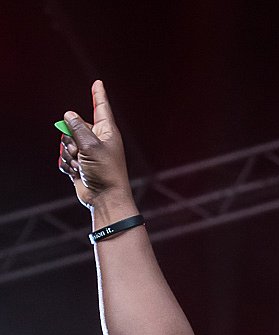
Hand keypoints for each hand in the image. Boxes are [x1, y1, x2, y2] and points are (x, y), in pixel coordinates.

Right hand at [58, 80, 131, 208]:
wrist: (105, 199)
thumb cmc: (105, 172)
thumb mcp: (91, 145)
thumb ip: (77, 127)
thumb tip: (68, 115)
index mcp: (107, 131)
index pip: (101, 107)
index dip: (98, 95)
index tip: (98, 83)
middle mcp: (97, 140)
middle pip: (74, 126)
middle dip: (70, 138)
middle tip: (79, 152)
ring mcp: (87, 153)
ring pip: (66, 143)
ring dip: (68, 154)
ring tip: (80, 166)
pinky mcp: (79, 166)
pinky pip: (64, 158)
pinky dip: (67, 165)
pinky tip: (76, 173)